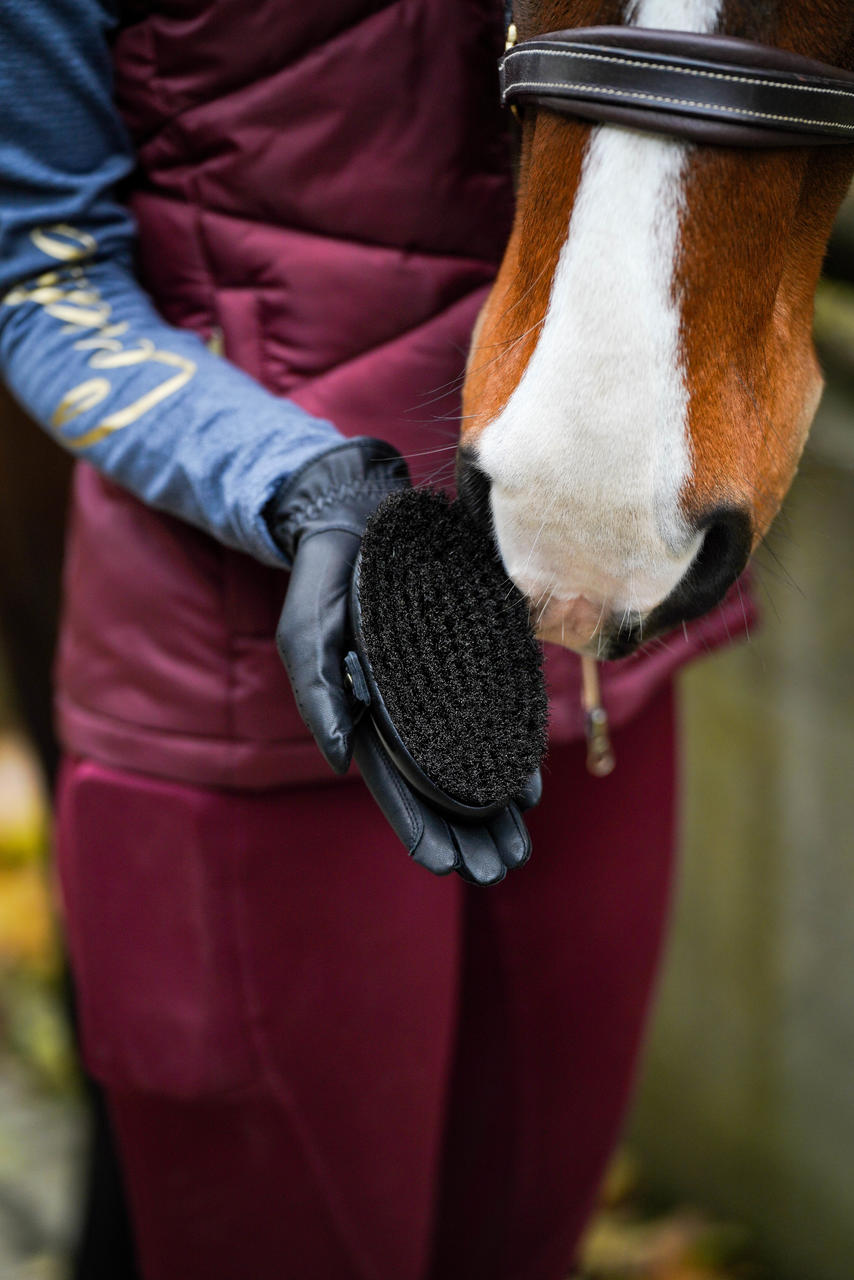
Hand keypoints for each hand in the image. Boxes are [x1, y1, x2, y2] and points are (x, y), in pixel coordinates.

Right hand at [268, 436, 540, 883]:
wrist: (357, 521)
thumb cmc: (322, 583)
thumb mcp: (307, 634)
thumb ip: (320, 696)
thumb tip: (341, 759)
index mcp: (362, 715)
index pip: (393, 784)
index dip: (418, 826)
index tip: (445, 865)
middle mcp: (404, 712)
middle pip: (439, 785)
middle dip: (466, 831)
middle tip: (498, 869)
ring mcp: (436, 690)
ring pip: (470, 759)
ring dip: (493, 807)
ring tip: (519, 847)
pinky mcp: (465, 662)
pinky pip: (493, 714)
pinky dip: (511, 752)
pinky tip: (531, 787)